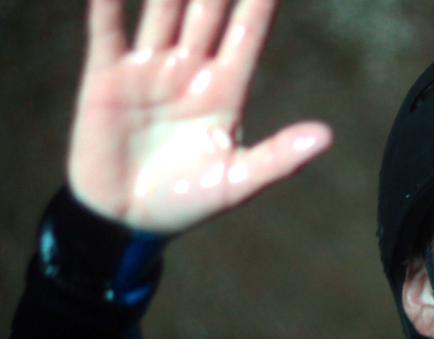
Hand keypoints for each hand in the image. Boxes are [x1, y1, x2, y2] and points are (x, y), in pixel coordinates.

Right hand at [68, 0, 331, 233]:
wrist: (128, 221)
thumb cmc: (187, 202)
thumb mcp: (237, 182)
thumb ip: (279, 157)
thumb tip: (327, 136)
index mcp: (225, 90)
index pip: (248, 34)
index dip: (261, 2)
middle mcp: (190, 70)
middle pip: (208, 11)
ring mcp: (148, 70)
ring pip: (163, 10)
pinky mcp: (106, 79)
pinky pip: (108, 32)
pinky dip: (108, 4)